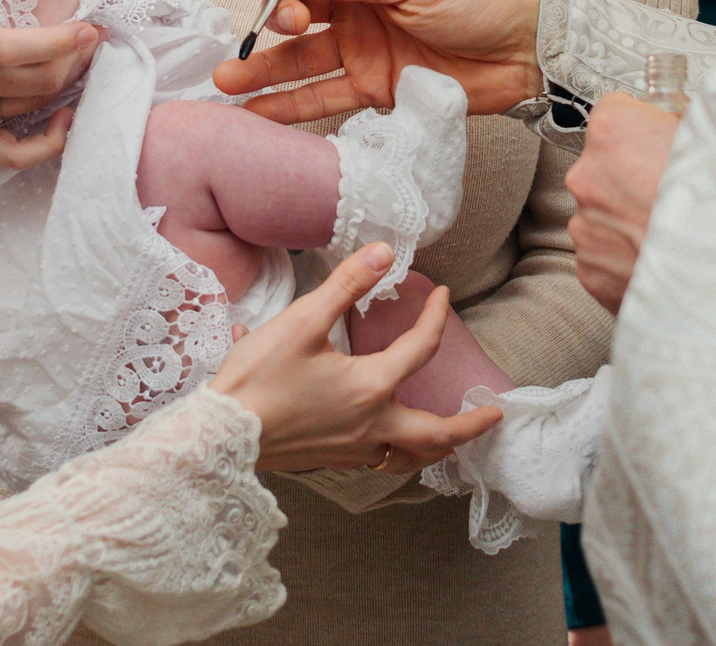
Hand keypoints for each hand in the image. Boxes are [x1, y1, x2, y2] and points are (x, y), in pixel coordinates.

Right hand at [0, 0, 94, 166]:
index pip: (10, 50)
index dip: (57, 43)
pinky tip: (64, 118)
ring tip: (82, 58)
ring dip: (65, 85)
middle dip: (74, 60)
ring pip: (27, 109)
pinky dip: (44, 144)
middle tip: (94, 36)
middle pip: (31, 82)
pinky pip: (7, 155)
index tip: (88, 27)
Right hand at [211, 0, 543, 123]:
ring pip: (300, 58)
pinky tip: (255, 115)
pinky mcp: (374, 88)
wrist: (526, 52)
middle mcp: (356, 3)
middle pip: (295, 9)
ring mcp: (362, 47)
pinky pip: (324, 97)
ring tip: (227, 82)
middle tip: (277, 31)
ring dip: (263, 69)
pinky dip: (289, 107)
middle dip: (270, 22)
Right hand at [211, 244, 505, 473]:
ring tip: (451, 440)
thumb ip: (347, 285)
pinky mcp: (332, 460)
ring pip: (410, 456)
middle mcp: (371, 425)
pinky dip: (400, 455)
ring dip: (438, 447)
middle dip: (470, 426)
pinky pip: (381, 463)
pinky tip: (390, 446)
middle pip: (436, 433)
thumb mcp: (302, 321)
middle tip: (495, 416)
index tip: (442, 295)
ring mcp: (352, 449)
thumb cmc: (258, 379)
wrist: (219, 436)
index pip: (419, 349)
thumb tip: (384, 252)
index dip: (435, 317)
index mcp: (370, 387)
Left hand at [564, 95, 680, 313]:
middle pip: (606, 167)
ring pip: (605, 215)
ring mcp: (586, 226)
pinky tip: (666, 262)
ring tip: (678, 235)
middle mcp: (588, 176)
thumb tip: (683, 122)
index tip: (662, 142)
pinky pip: (607, 256)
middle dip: (635, 178)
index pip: (614, 113)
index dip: (643, 128)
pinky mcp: (592, 271)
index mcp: (613, 131)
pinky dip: (630, 260)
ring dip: (632, 222)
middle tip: (679, 196)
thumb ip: (683, 124)